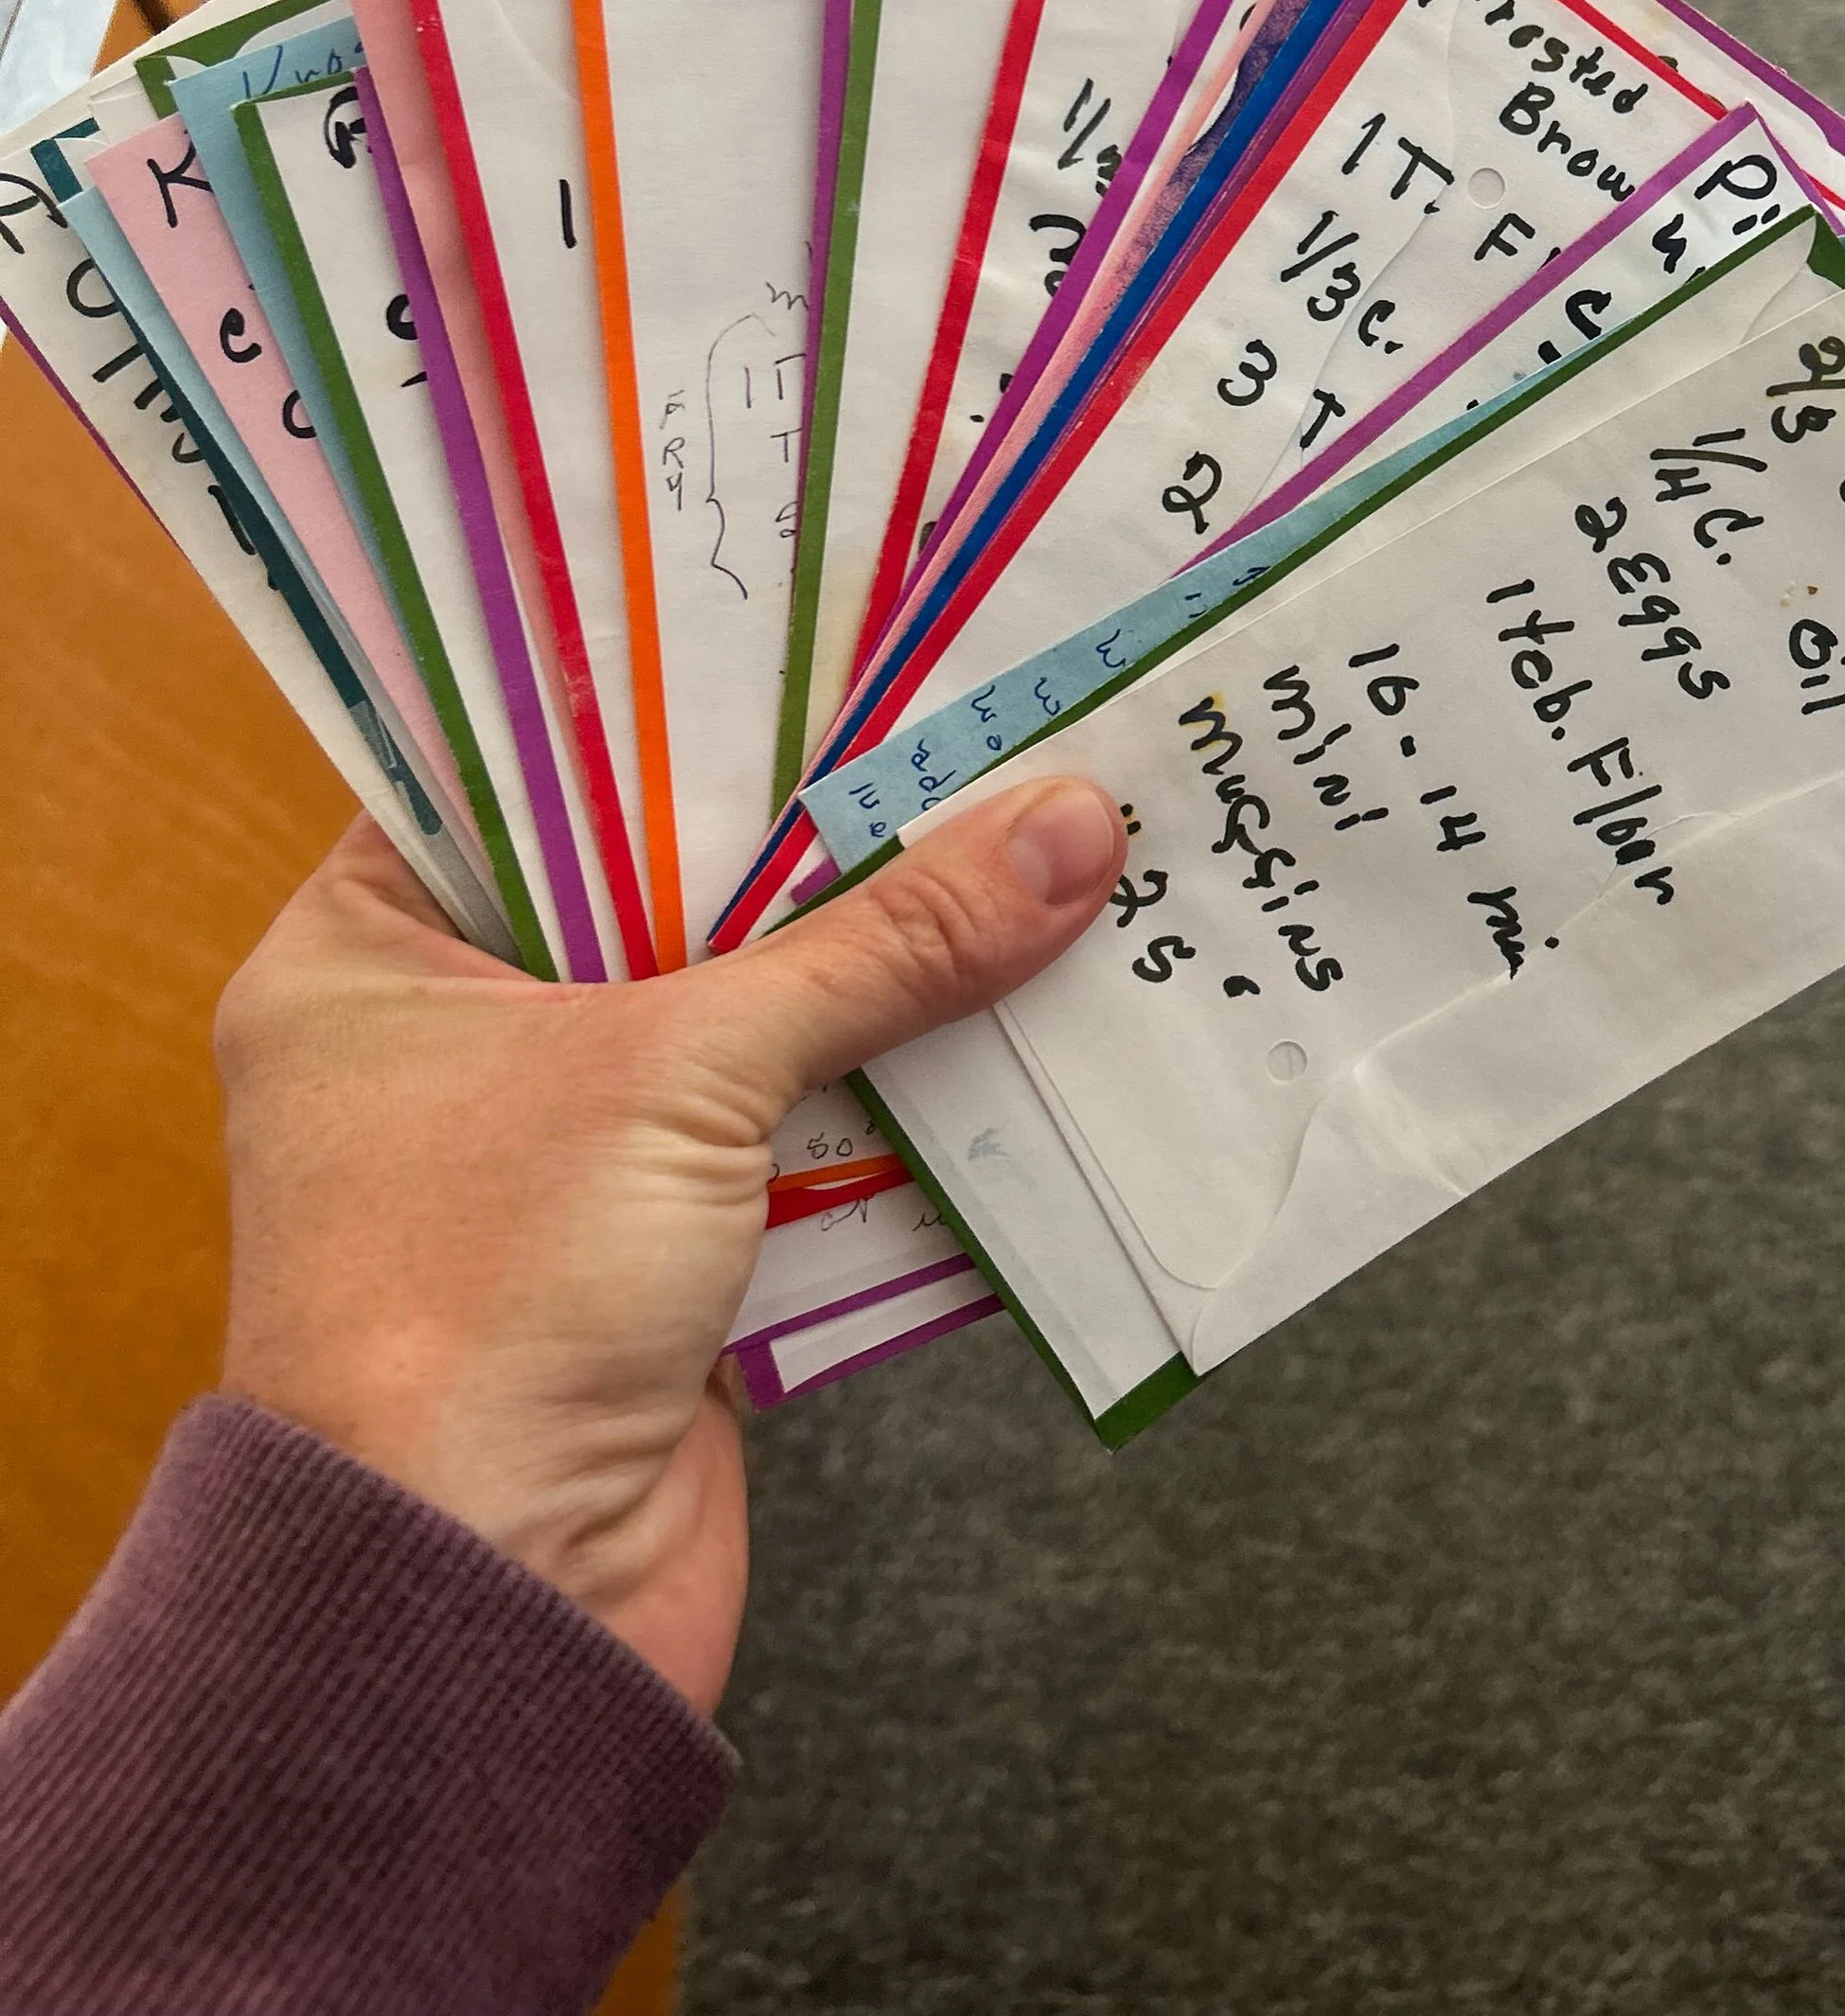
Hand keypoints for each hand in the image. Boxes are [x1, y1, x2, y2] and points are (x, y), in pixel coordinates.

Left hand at [213, 778, 1125, 1714]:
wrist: (489, 1610)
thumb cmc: (485, 1299)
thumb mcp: (685, 1068)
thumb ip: (885, 945)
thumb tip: (1068, 827)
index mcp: (371, 958)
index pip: (522, 775)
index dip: (667, 710)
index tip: (816, 641)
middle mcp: (456, 1044)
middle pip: (665, 894)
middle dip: (817, 842)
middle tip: (959, 727)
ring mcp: (566, 1154)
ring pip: (752, 1016)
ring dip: (881, 968)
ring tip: (1023, 841)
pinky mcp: (669, 1250)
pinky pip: (802, 1131)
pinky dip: (896, 1089)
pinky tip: (1015, 1006)